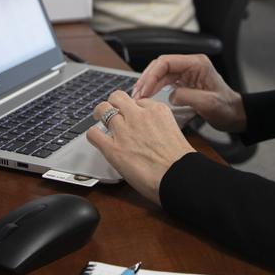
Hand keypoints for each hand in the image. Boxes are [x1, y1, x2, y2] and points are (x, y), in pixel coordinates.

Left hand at [86, 90, 194, 205]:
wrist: (178, 176)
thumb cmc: (181, 162)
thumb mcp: (175, 132)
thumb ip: (161, 127)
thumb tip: (153, 133)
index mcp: (157, 111)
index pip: (139, 100)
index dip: (134, 109)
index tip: (133, 116)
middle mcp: (139, 116)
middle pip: (118, 97)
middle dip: (115, 103)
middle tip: (113, 111)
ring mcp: (124, 130)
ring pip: (103, 109)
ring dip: (101, 114)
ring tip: (99, 119)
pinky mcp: (113, 148)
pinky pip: (93, 133)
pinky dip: (93, 134)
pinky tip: (96, 138)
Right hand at [132, 55, 245, 133]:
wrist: (234, 115)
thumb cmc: (226, 108)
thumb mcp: (208, 103)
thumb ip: (187, 96)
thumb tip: (170, 96)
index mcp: (197, 63)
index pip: (167, 61)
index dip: (152, 75)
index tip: (144, 89)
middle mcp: (190, 65)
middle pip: (161, 66)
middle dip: (147, 79)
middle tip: (136, 94)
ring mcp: (187, 73)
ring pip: (160, 73)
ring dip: (148, 84)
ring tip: (138, 96)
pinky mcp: (184, 82)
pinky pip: (164, 81)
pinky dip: (154, 88)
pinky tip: (147, 96)